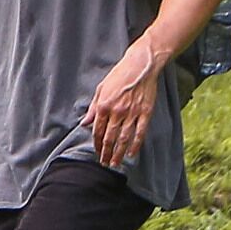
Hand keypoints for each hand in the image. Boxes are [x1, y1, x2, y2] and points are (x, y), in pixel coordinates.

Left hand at [87, 45, 162, 168]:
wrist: (140, 66)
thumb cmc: (119, 76)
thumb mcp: (100, 90)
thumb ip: (93, 109)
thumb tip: (84, 124)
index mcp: (104, 106)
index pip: (98, 131)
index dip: (97, 144)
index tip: (98, 152)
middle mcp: (117, 112)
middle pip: (110, 138)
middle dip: (106, 153)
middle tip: (105, 163)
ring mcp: (132, 113)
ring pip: (123, 138)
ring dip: (118, 153)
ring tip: (116, 163)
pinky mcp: (146, 112)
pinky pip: (140, 132)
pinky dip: (135, 144)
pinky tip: (132, 153)